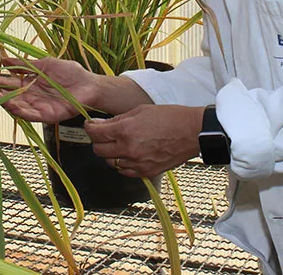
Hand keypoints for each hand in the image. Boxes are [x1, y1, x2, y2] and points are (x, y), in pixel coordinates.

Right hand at [0, 57, 99, 123]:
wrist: (89, 84)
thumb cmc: (70, 72)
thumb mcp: (44, 64)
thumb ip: (24, 64)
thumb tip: (3, 59)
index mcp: (30, 83)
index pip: (9, 83)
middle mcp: (31, 96)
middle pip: (10, 96)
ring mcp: (38, 106)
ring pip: (17, 106)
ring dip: (4, 101)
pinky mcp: (47, 115)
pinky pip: (31, 115)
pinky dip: (20, 111)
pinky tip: (11, 105)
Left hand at [84, 104, 203, 178]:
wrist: (192, 132)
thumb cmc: (169, 117)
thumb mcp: (139, 111)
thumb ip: (117, 119)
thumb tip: (99, 124)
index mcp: (126, 130)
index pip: (95, 133)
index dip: (89, 128)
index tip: (90, 125)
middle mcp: (129, 149)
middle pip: (99, 150)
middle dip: (97, 141)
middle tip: (102, 134)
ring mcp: (137, 163)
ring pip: (110, 162)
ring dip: (109, 153)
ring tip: (117, 143)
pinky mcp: (147, 172)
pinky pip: (124, 171)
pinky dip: (122, 164)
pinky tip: (128, 154)